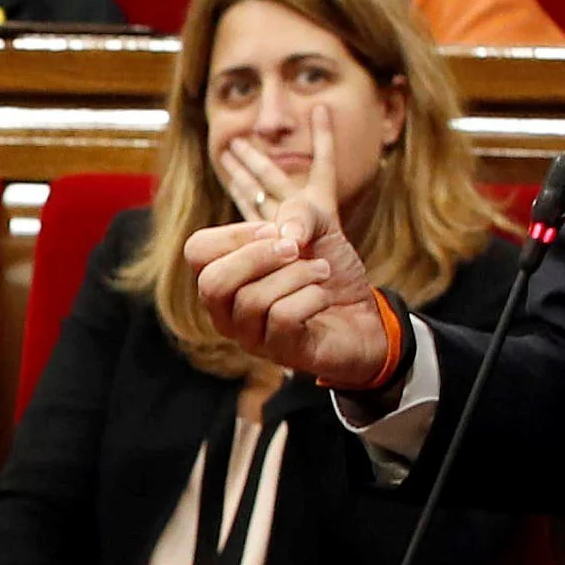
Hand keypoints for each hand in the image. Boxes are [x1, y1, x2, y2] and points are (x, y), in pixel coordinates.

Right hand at [184, 107, 404, 391]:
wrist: (366, 314)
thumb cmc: (330, 271)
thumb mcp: (318, 227)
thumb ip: (299, 212)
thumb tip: (284, 234)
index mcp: (225, 276)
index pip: (197, 251)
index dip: (235, 234)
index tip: (274, 231)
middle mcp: (226, 310)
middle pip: (213, 282)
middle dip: (258, 256)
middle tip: (294, 248)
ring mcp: (250, 335)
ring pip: (252, 300)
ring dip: (296, 274)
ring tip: (322, 270)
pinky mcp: (280, 352)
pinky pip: (282, 318)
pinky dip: (311, 297)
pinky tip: (323, 296)